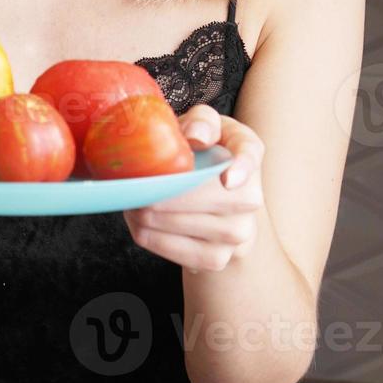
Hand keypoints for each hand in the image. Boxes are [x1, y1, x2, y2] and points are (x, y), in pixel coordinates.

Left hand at [122, 104, 264, 273]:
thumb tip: (196, 139)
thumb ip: (201, 122)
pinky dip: (149, 236)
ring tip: (133, 200)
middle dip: (156, 190)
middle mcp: (251, 197)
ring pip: (179, 225)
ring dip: (144, 214)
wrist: (214, 203)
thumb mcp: (203, 125)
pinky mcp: (218, 259)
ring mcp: (238, 233)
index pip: (249, 155)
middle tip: (132, 185)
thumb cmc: (203, 152)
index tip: (227, 180)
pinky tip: (141, 222)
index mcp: (248, 150)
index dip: (241, 168)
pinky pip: (173, 250)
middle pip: (197, 196)